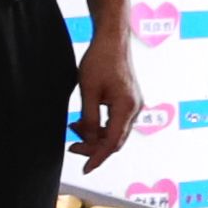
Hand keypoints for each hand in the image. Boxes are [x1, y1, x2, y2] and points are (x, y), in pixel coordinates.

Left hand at [70, 28, 144, 167]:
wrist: (112, 39)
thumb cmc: (100, 60)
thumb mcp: (88, 91)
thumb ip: (89, 118)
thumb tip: (88, 139)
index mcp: (126, 108)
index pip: (112, 143)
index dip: (97, 157)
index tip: (86, 169)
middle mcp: (135, 109)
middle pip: (114, 140)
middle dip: (93, 146)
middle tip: (72, 146)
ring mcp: (134, 105)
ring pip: (114, 132)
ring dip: (94, 134)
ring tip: (74, 127)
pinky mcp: (129, 100)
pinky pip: (115, 121)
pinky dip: (100, 125)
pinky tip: (83, 120)